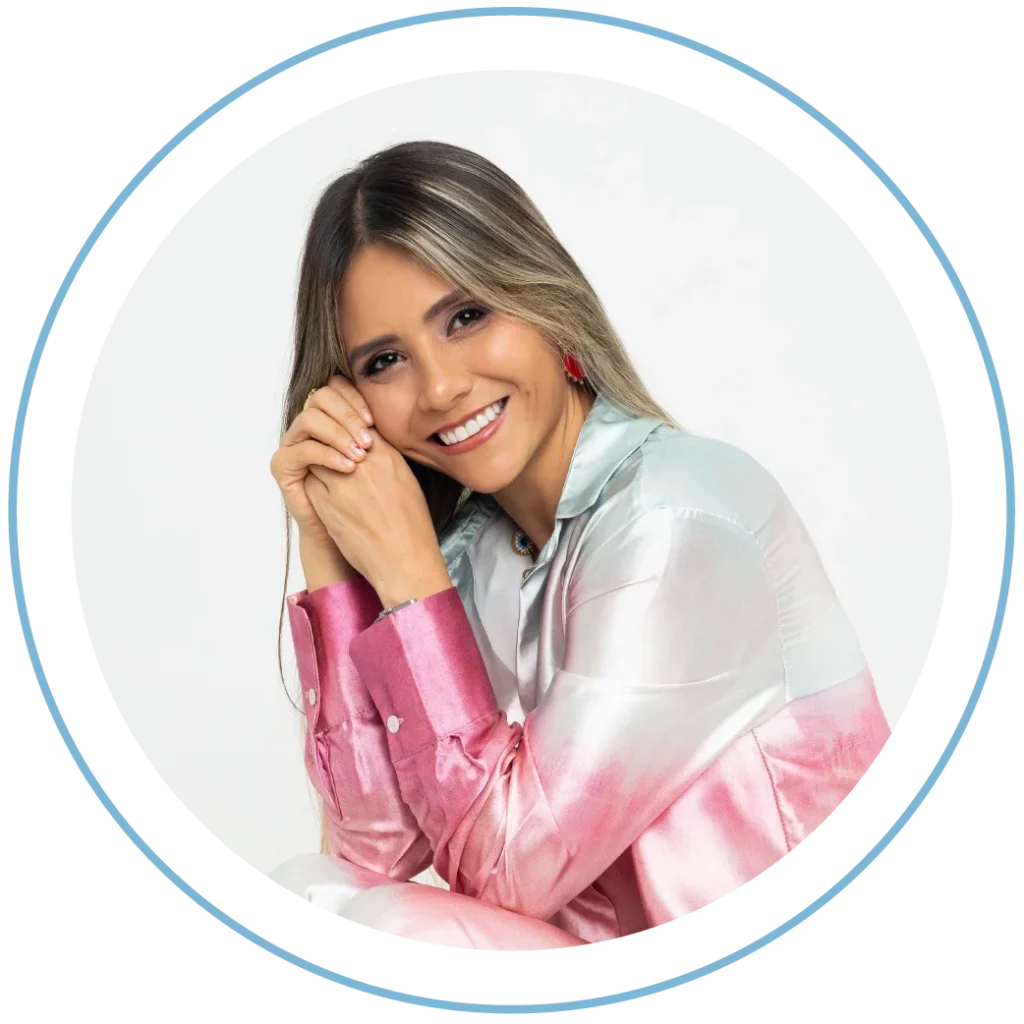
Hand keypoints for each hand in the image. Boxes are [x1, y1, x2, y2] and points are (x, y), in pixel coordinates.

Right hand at [269, 374, 376, 540]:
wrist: (358, 537)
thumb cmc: (375, 499)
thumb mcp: (380, 458)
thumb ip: (376, 430)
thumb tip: (391, 405)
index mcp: (333, 420)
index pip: (337, 389)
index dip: (355, 399)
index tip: (374, 420)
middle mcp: (311, 429)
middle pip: (321, 397)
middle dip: (347, 414)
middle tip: (367, 440)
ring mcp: (294, 445)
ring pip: (309, 418)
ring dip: (337, 433)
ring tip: (359, 455)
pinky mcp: (283, 467)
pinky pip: (302, 449)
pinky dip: (326, 455)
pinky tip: (348, 468)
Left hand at [303, 431, 451, 607]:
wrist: (404, 561)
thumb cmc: (412, 526)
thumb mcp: (407, 482)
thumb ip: (385, 460)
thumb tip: (367, 446)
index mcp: (387, 457)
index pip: (357, 425)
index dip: (347, 428)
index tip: (344, 435)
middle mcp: (364, 466)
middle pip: (333, 437)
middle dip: (329, 442)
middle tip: (327, 449)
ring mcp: (343, 485)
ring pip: (317, 458)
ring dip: (319, 463)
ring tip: (326, 474)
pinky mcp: (327, 506)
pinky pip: (310, 483)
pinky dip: (314, 485)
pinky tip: (323, 495)